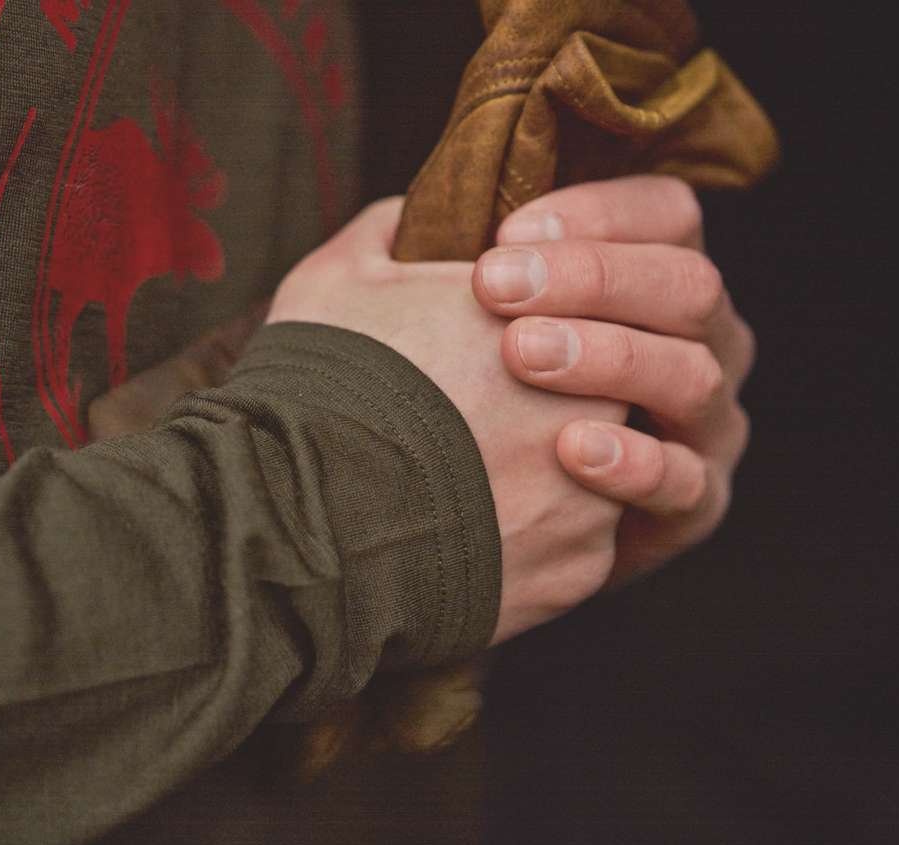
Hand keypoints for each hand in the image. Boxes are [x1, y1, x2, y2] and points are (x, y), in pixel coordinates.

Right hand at [268, 198, 625, 642]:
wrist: (301, 527)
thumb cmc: (319, 392)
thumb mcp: (339, 279)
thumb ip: (398, 230)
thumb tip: (419, 219)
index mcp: (543, 319)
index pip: (579, 311)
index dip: (528, 332)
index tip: (482, 357)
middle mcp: (590, 404)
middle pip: (597, 396)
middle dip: (547, 408)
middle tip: (476, 424)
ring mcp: (591, 495)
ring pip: (594, 478)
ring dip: (547, 479)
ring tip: (465, 486)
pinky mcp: (579, 570)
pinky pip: (573, 551)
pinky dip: (533, 546)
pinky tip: (471, 537)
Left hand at [472, 175, 754, 584]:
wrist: (488, 523)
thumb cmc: (472, 399)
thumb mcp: (460, 317)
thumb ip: (448, 260)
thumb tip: (412, 216)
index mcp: (656, 280)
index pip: (667, 215)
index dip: (598, 214)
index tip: (505, 231)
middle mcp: (702, 342)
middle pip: (688, 285)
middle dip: (593, 278)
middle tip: (495, 287)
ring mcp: (707, 424)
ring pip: (693, 373)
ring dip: (608, 358)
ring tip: (521, 356)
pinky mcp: (696, 504)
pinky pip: (687, 481)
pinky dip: (635, 462)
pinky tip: (571, 450)